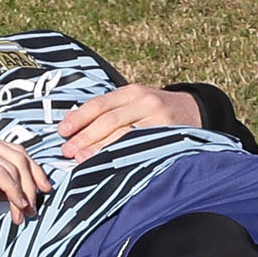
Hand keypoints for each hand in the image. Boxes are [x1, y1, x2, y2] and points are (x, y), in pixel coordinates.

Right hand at [0, 128, 52, 222]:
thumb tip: (15, 197)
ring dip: (23, 192)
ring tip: (23, 212)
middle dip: (32, 182)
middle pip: (19, 155)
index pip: (15, 150)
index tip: (41, 190)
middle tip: (34, 206)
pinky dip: (12, 190)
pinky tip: (16, 204)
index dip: (33, 171)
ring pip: (12, 165)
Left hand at [57, 84, 201, 160]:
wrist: (195, 112)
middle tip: (67, 151)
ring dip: (100, 149)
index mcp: (133, 92)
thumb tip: (72, 124)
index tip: (62, 131)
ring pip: (124, 136)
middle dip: (86, 137)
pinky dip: (122, 157)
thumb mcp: (134, 102)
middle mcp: (146, 103)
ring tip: (82, 160)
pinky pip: (140, 149)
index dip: (80, 118)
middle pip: (110, 120)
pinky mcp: (168, 138)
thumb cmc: (156, 110)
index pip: (101, 104)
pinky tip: (108, 165)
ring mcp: (159, 121)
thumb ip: (109, 111)